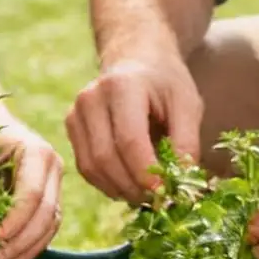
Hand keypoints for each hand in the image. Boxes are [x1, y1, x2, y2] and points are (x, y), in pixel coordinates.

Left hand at [0, 101, 63, 258]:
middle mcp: (52, 166)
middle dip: (22, 242)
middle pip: (47, 214)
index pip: (33, 194)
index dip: (15, 222)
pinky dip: (28, 246)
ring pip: (50, 225)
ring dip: (27, 249)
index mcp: (34, 150)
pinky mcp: (45, 196)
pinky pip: (44, 226)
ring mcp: (52, 183)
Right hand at [65, 53, 203, 205]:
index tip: (165, 193)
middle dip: (133, 186)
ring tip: (146, 194)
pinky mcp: (71, 127)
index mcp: (122, 86)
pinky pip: (86, 167)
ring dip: (120, 189)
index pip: (128, 140)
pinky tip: (129, 184)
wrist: (136, 58)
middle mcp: (91, 98)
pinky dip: (108, 184)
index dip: (145, 173)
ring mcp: (76, 112)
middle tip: (159, 199)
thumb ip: (187, 141)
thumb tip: (182, 181)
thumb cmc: (165, 83)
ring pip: (92, 167)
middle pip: (105, 157)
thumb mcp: (187, 104)